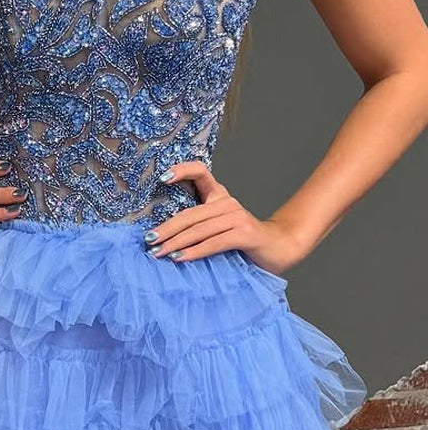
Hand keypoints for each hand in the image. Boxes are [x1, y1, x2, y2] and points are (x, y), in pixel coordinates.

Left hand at [143, 161, 304, 274]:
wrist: (281, 249)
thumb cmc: (244, 243)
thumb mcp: (217, 230)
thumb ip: (198, 228)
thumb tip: (162, 238)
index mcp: (219, 197)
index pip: (200, 172)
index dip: (181, 171)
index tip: (162, 178)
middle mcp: (227, 202)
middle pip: (190, 213)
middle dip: (166, 228)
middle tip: (149, 239)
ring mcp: (237, 216)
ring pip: (199, 229)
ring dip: (175, 242)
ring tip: (158, 252)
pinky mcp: (245, 233)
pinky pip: (213, 242)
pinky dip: (194, 251)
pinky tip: (180, 258)